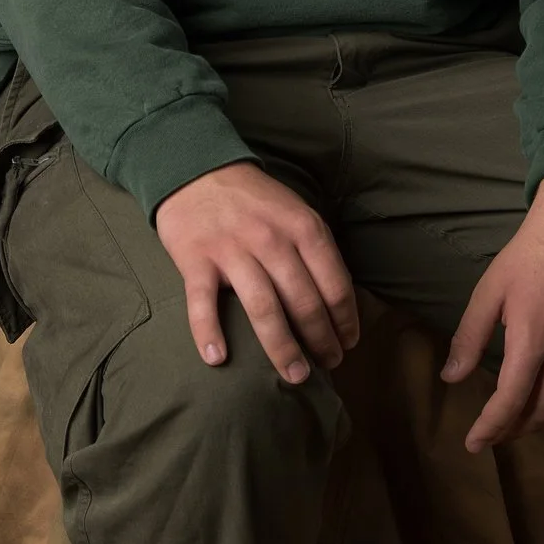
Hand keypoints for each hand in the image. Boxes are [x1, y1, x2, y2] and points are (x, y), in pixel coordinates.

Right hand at [154, 163, 360, 385]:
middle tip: (329, 365)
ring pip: (264, 309)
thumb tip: (339, 300)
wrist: (195, 168)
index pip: (334, 284)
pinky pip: (203, 303)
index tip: (348, 342)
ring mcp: (232, 250)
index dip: (345, 320)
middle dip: (322, 341)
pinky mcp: (196, 259)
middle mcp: (271, 240)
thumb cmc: (252, 199)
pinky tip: (218, 359)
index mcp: (303, 227)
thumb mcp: (295, 211)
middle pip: (304, 302)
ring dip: (282, 348)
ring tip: (295, 375)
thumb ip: (315, 249)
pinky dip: (209, 332)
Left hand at [443, 175, 543, 450]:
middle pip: (539, 411)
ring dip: (539, 424)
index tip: (473, 443)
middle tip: (490, 435)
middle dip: (511, 430)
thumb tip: (451, 378)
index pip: (510, 401)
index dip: (490, 427)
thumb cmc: (528, 255)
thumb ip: (470, 338)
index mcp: (532, 339)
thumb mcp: (489, 291)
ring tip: (516, 425)